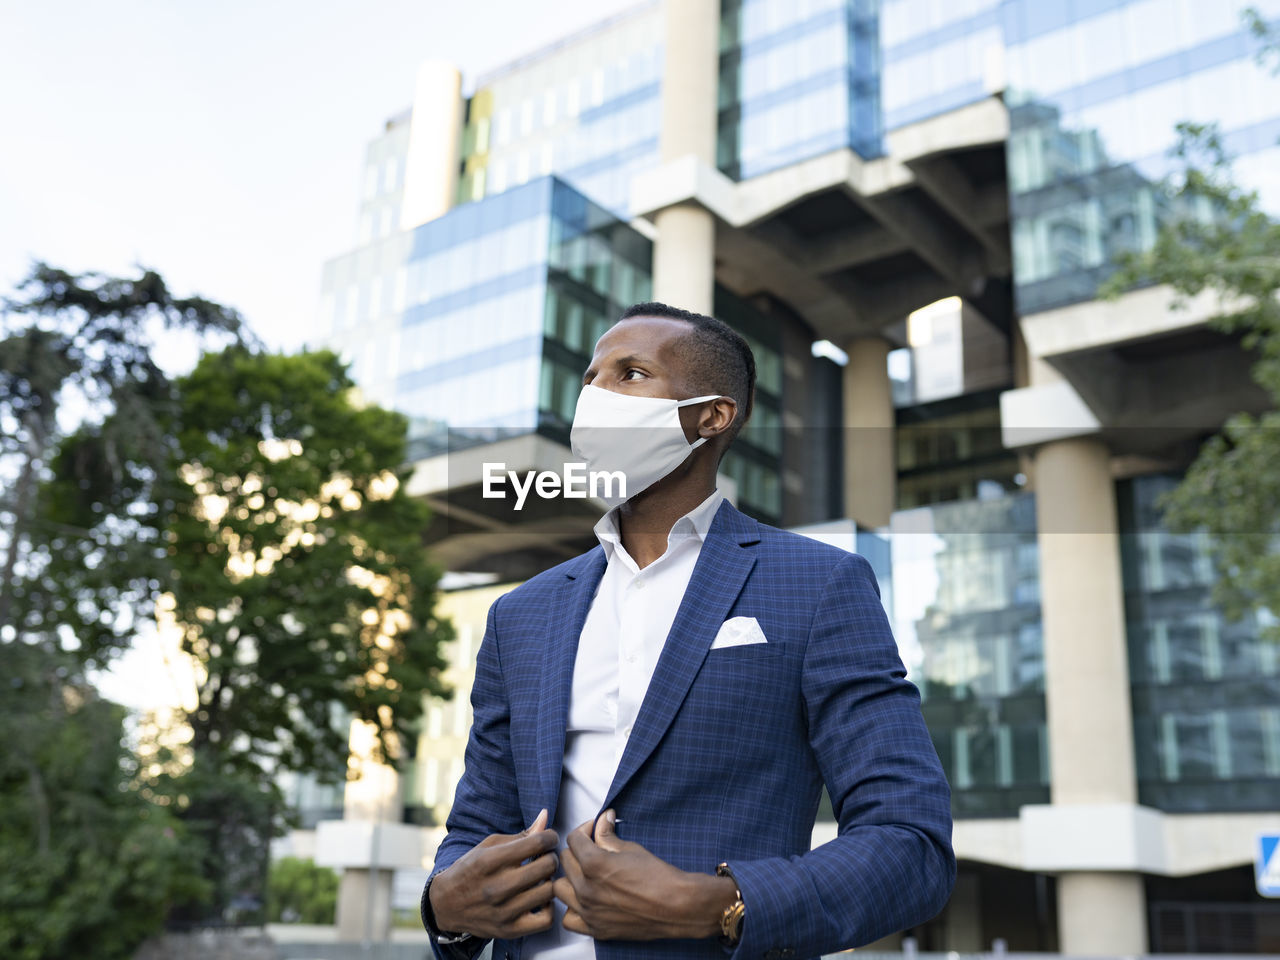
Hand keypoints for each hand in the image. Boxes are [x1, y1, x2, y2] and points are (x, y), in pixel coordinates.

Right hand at [430, 809, 559, 939]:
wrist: (446, 905)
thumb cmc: (470, 870)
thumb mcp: (489, 846)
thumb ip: (521, 834)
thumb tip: (546, 816)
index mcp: (490, 861)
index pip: (537, 843)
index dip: (550, 837)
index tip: (549, 839)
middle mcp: (496, 887)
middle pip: (547, 866)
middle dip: (551, 857)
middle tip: (546, 857)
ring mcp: (503, 911)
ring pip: (549, 891)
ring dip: (550, 881)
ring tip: (542, 878)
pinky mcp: (509, 930)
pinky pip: (546, 920)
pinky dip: (550, 908)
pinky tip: (540, 899)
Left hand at [553, 809, 737, 940]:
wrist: (677, 906)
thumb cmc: (658, 875)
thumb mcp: (631, 848)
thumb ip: (608, 835)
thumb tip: (602, 819)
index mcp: (594, 864)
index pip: (573, 839)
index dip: (584, 830)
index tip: (594, 830)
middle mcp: (586, 889)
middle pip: (565, 862)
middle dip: (577, 851)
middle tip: (593, 849)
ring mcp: (589, 911)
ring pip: (560, 889)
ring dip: (570, 878)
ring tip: (586, 875)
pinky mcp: (595, 929)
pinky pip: (569, 918)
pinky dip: (573, 908)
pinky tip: (586, 901)